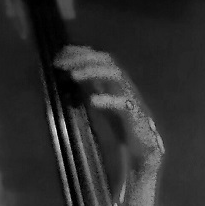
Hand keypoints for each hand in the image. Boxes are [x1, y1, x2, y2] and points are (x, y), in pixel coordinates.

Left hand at [55, 45, 163, 205]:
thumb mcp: (102, 105)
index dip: (80, 53)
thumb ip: (92, 89)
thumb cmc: (123, 129)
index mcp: (116, 83)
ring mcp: (131, 98)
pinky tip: (92, 101)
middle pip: (106, 61)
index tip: (60, 54)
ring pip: (115, 75)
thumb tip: (72, 74)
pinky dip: (108, 100)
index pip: (99, 59)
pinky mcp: (135, 116)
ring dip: (93, 72)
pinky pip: (123, 103)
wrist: (144, 152)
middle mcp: (124, 86)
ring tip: (74, 76)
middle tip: (62, 63)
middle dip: (83, 58)